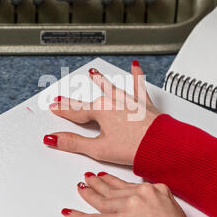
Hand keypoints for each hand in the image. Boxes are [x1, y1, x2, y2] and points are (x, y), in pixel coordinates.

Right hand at [44, 61, 159, 165]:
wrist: (163, 146)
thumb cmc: (135, 148)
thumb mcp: (98, 149)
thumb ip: (73, 142)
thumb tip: (53, 139)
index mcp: (101, 111)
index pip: (75, 111)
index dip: (63, 110)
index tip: (54, 107)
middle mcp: (115, 101)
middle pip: (90, 100)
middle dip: (75, 99)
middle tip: (63, 97)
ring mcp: (130, 101)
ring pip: (112, 88)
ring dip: (102, 81)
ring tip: (94, 73)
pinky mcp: (145, 104)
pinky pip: (140, 86)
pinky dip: (137, 76)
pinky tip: (135, 66)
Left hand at [62, 172, 213, 216]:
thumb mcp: (173, 212)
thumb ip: (157, 202)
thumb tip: (145, 205)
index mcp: (157, 189)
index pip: (130, 185)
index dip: (115, 182)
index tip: (106, 178)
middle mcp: (142, 194)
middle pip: (115, 190)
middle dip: (99, 184)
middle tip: (89, 179)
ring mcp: (130, 206)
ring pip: (103, 200)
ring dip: (89, 194)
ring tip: (81, 189)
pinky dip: (80, 216)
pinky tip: (70, 212)